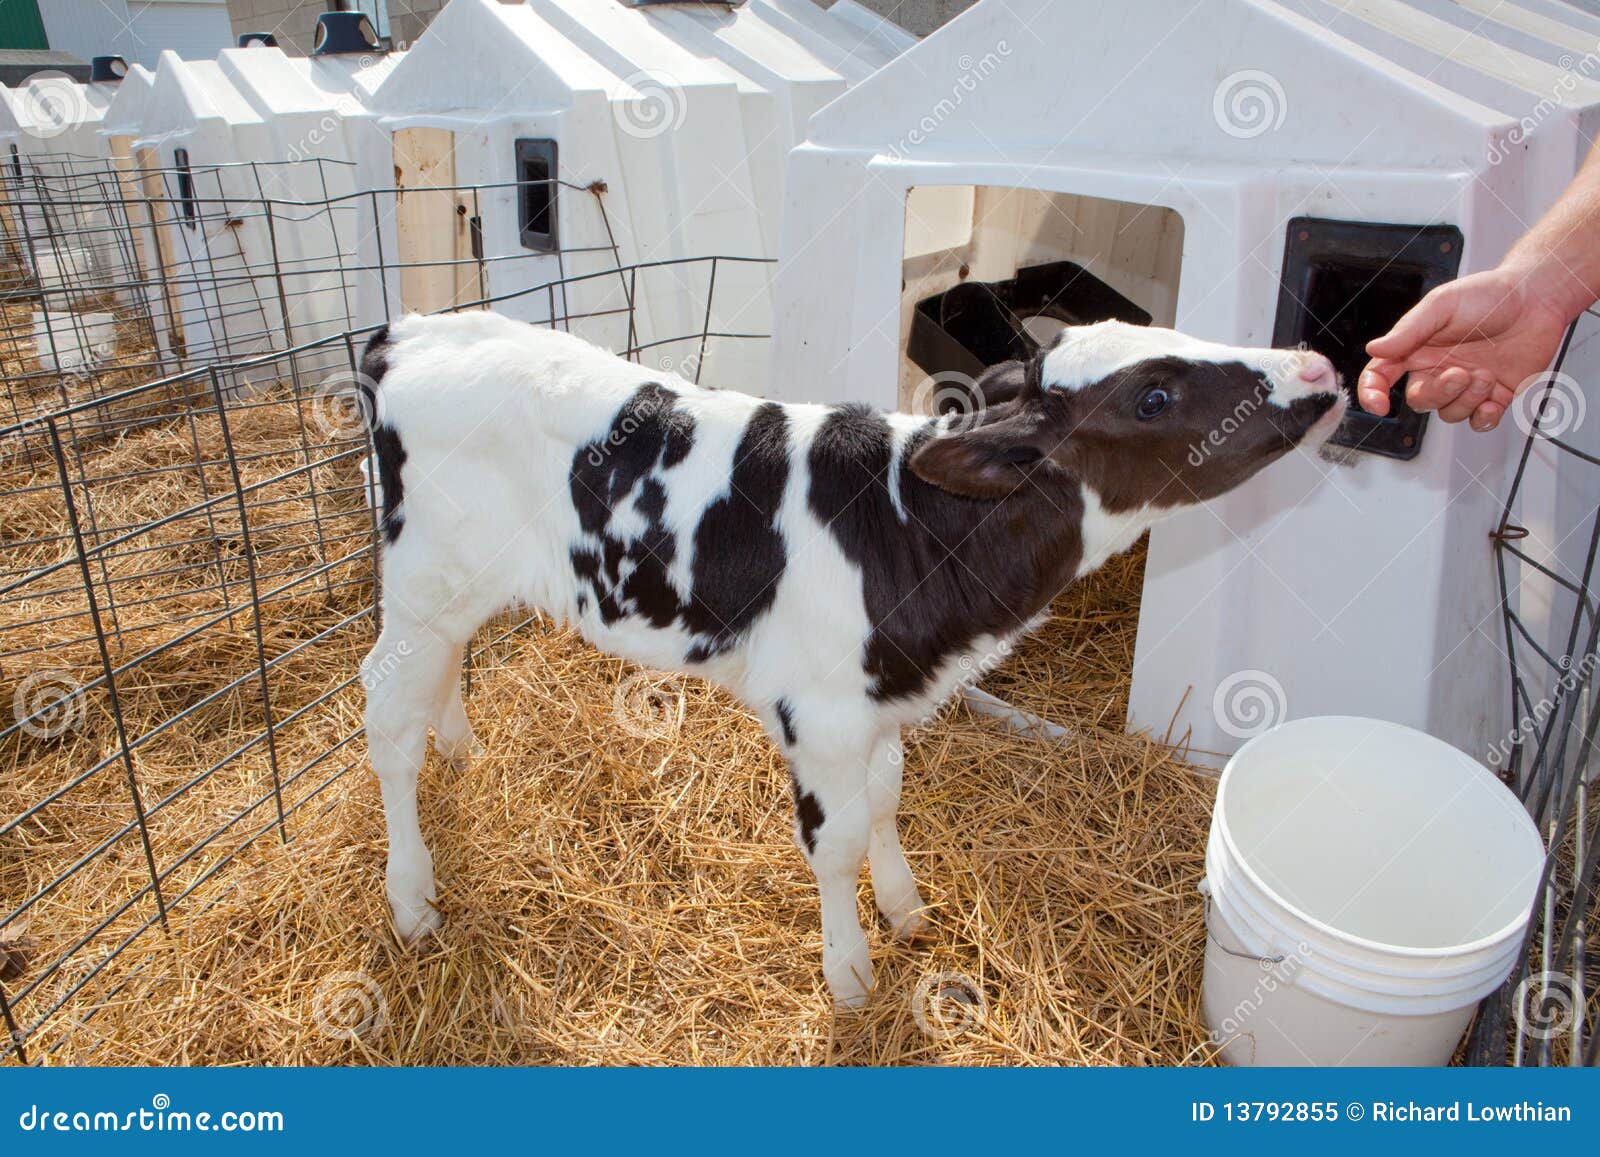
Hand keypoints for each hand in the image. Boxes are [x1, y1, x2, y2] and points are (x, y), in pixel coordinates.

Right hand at [1357, 265, 1572, 431]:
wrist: (1538, 299)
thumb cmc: (1490, 294)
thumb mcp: (1442, 304)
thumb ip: (1407, 329)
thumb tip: (1374, 349)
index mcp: (1418, 349)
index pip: (1381, 376)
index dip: (1372, 393)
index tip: (1379, 406)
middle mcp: (1438, 369)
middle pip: (1419, 400)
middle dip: (1438, 393)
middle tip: (1461, 374)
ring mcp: (1466, 385)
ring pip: (1450, 413)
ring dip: (1467, 399)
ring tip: (1487, 374)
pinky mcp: (1495, 395)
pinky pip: (1479, 422)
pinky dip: (1484, 418)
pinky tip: (1493, 399)